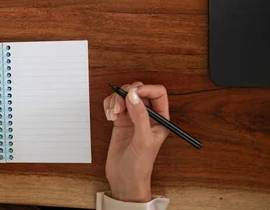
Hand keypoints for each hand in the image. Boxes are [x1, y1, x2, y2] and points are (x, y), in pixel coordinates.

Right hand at [103, 82, 169, 202]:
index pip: (157, 93)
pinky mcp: (120, 120)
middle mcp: (147, 115)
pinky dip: (109, 105)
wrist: (124, 179)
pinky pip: (114, 103)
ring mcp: (132, 117)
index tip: (132, 93)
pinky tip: (109, 116)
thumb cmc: (140, 165)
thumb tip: (133, 95)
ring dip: (116, 99)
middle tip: (120, 105)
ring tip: (113, 114)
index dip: (145, 89)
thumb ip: (139, 116)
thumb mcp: (143, 140)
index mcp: (160, 119)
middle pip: (139, 90)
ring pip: (125, 95)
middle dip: (127, 93)